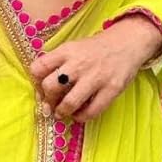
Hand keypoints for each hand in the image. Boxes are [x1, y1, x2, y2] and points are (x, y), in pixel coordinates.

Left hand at [29, 15, 161, 123]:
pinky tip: (79, 114)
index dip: (35, 80)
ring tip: (61, 113)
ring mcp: (95, 77)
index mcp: (67, 50)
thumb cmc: (95, 48)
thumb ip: (58, 61)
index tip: (40, 87)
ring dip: (61, 112)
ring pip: (69, 102)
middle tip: (50, 104)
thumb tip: (40, 84)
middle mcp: (78, 63)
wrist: (126, 44)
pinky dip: (81, 117)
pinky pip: (91, 111)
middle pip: (51, 86)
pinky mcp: (111, 90)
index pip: (39, 66)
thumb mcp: (73, 47)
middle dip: (47, 99)